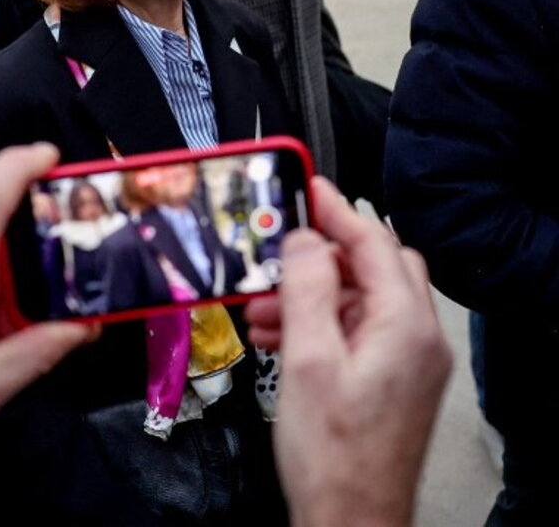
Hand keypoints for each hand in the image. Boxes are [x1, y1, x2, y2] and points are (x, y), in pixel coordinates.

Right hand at [245, 178, 451, 526]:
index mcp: (405, 326)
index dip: (336, 211)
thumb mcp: (306, 358)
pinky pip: (356, 328)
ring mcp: (407, 361)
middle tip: (280, 250)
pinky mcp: (391, 379)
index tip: (308, 188)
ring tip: (264, 307)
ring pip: (361, 298)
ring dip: (312, 292)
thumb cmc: (331, 455)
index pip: (374, 243)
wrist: (348, 522)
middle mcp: (416, 339)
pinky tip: (278, 334)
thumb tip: (304, 238)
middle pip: (374, 266)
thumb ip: (307, 287)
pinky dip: (318, 321)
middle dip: (321, 255)